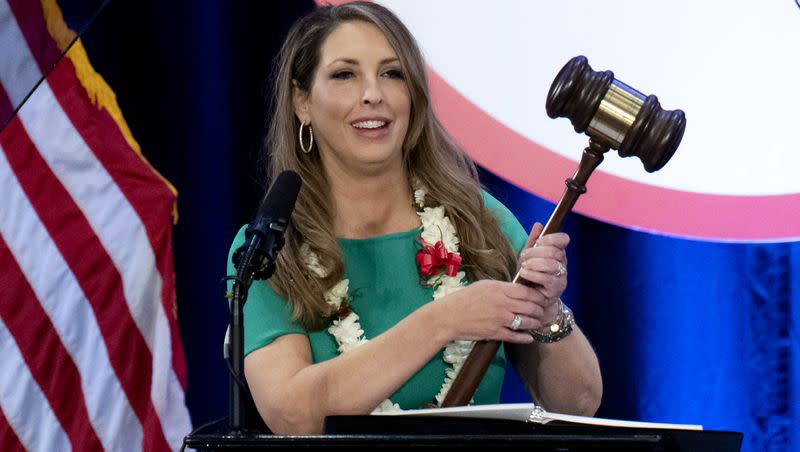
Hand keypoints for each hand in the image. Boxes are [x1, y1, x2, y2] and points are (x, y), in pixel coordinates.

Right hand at [436, 279, 551, 343]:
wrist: (448, 317)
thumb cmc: (464, 298)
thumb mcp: (483, 286)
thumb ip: (501, 287)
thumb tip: (516, 289)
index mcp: (499, 289)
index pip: (526, 291)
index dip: (537, 295)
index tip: (541, 297)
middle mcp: (503, 303)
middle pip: (530, 306)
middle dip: (539, 309)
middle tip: (542, 311)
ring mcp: (500, 319)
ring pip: (526, 321)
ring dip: (535, 323)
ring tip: (537, 323)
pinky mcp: (495, 333)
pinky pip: (515, 336)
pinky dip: (525, 337)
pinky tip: (529, 337)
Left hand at [516, 222, 569, 323]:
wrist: (528, 300)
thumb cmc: (528, 276)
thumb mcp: (527, 257)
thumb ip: (532, 242)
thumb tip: (538, 225)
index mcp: (557, 253)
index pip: (562, 240)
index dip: (552, 238)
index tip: (538, 241)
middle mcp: (562, 264)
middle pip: (555, 252)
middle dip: (537, 252)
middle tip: (524, 255)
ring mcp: (561, 278)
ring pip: (552, 265)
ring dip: (535, 263)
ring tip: (524, 265)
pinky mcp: (556, 290)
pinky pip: (547, 279)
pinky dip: (534, 274)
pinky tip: (524, 273)